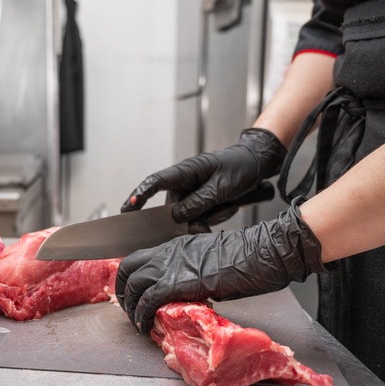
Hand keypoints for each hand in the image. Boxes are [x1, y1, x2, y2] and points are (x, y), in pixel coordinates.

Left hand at [115, 198, 334, 332]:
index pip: (140, 257)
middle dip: (122, 292)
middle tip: (129, 310)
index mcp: (177, 245)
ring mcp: (170, 265)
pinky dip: (142, 315)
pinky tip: (145, 326)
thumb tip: (189, 288)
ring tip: (137, 323)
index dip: (132, 277)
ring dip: (131, 307)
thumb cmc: (248, 257)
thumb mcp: (213, 259)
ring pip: (133, 285)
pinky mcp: (177, 282)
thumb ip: (195, 270)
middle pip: (128, 269)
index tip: (134, 293)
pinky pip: (147, 300)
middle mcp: (168, 252)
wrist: (261, 253)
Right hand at [121, 128, 285, 228]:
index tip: (127, 209)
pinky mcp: (200, 203)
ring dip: (207, 218)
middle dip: (188, 220)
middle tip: (208, 220)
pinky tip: (228, 206)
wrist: (257, 165)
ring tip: (227, 204)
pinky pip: (200, 220)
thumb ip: (198, 202)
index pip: (155, 182)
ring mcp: (191, 195)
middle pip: (172, 209)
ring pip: (188, 218)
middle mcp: (184, 184)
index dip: (139, 195)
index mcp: (185, 171)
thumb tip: (176, 217)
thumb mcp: (221, 186)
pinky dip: (214, 218)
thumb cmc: (240, 166)